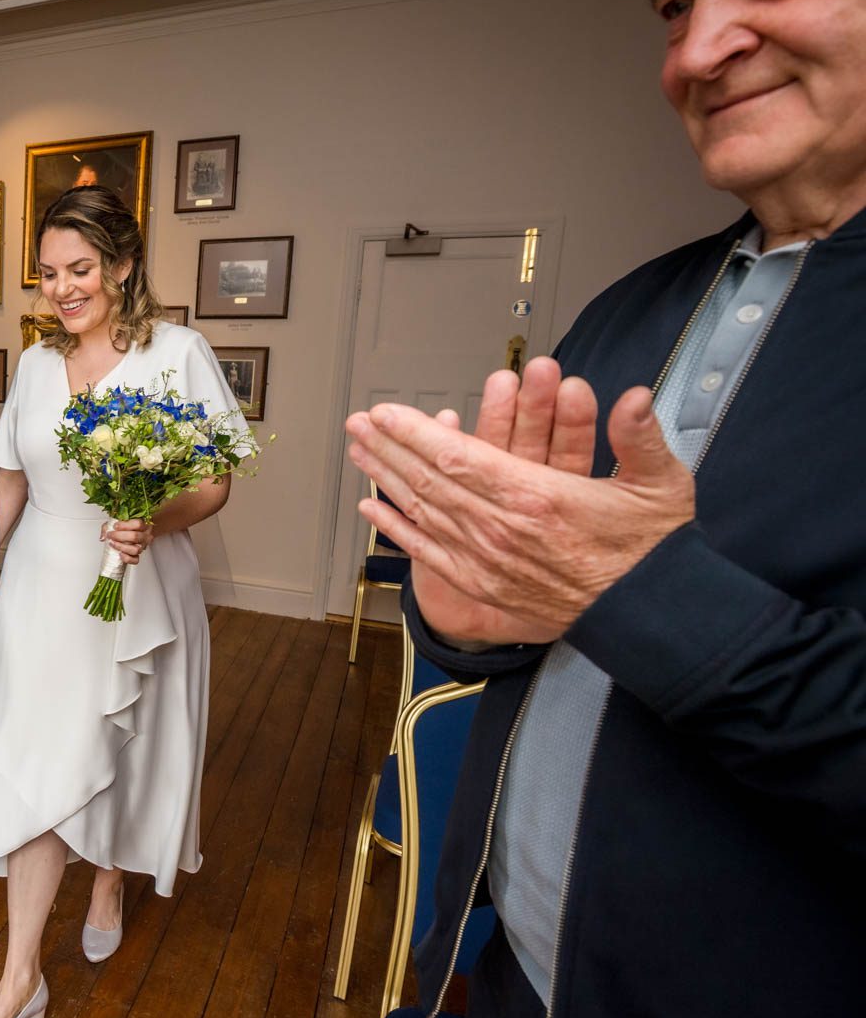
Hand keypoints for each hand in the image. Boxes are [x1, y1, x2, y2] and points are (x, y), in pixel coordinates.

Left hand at [100, 518, 154, 564]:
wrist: (132, 533)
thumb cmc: (126, 527)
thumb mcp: (117, 522)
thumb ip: (108, 526)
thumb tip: (103, 537)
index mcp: (143, 524)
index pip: (138, 524)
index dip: (125, 525)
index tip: (115, 526)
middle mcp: (145, 535)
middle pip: (135, 536)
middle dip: (120, 536)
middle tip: (110, 535)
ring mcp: (142, 546)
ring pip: (136, 549)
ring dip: (122, 547)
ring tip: (113, 544)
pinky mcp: (138, 555)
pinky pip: (135, 560)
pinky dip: (127, 558)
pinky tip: (120, 554)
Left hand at [345, 377, 693, 645]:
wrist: (647, 619)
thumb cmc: (651, 554)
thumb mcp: (659, 487)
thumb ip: (640, 438)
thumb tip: (633, 398)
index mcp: (536, 499)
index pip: (458, 458)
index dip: (416, 433)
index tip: (387, 413)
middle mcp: (501, 529)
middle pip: (428, 481)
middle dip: (389, 448)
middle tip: (357, 423)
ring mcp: (487, 560)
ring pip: (423, 512)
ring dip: (385, 479)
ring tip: (358, 452)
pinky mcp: (484, 585)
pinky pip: (428, 553)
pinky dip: (397, 529)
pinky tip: (372, 509)